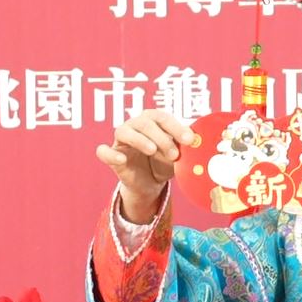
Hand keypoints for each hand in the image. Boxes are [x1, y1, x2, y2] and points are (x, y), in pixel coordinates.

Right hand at [94, 110, 196, 225]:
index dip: (176, 127)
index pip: (163, 118)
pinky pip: (103, 151)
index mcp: (153, 120)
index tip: (189, 140)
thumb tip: (198, 142)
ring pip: (124, 131)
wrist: (151, 184)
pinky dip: (110, 154)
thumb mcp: (178, 155)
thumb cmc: (165, 162)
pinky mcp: (112, 156)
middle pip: (144, 122)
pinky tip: (122, 159)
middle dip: (161, 137)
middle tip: (174, 154)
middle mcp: (135, 125)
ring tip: (152, 150)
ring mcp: (121, 140)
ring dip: (139, 140)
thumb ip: (184, 147)